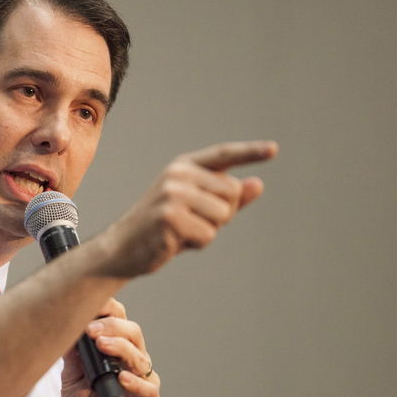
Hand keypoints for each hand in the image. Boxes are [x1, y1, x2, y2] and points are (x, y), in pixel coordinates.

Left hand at [62, 299, 159, 396]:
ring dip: (121, 347)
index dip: (107, 308)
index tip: (90, 304)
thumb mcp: (71, 375)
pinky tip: (123, 377)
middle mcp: (133, 360)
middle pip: (132, 332)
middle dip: (112, 326)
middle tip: (91, 329)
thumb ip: (72, 354)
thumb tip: (64, 328)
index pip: (118, 319)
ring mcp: (142, 380)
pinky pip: (148, 390)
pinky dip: (136, 382)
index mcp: (117, 348)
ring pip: (140, 357)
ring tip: (101, 343)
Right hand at [99, 140, 277, 276]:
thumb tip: (257, 184)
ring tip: (180, 231)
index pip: (223, 155)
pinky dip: (196, 244)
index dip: (250, 152)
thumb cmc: (163, 227)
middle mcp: (178, 175)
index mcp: (184, 167)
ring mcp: (172, 194)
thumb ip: (227, 197)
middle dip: (221, 214)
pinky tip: (173, 241)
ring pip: (222, 215)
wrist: (122, 247)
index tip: (274, 149)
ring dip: (208, 231)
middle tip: (191, 221)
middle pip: (232, 193)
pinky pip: (207, 235)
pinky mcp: (169, 217)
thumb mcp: (196, 208)